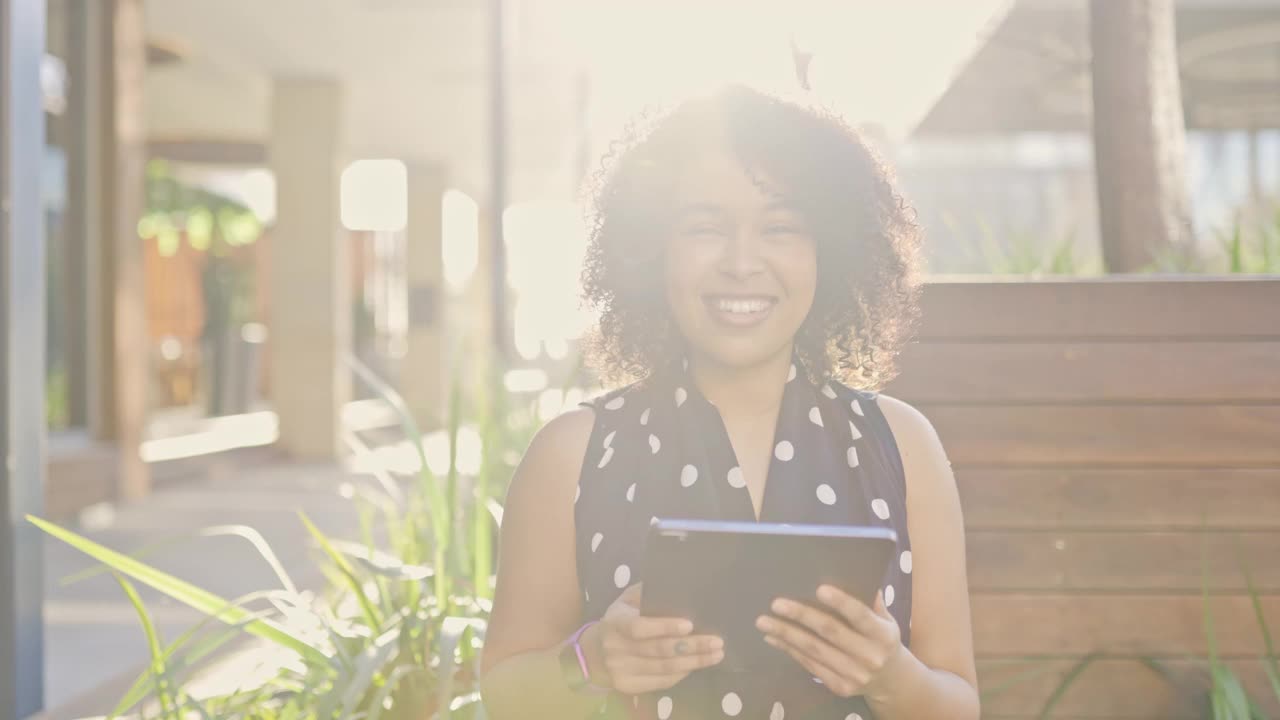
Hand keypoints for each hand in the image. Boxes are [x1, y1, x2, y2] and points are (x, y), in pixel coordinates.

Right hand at [585, 583, 724, 693]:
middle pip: (658, 650)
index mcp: (615, 623)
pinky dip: (682, 674)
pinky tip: (697, 665)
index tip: (690, 624)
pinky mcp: (629, 687)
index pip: (639, 628)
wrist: (592, 655)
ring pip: (664, 669)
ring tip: (716, 654)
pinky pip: (661, 682)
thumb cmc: (618, 621)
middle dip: (691, 647)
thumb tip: (679, 583)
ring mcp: (621, 671)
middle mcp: (616, 649)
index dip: (664, 627)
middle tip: (717, 641)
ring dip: (694, 662)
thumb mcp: (625, 602)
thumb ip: (646, 593)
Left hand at [756, 586, 906, 698]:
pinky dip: (789, 650)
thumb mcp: (885, 619)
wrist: (889, 680)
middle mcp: (870, 657)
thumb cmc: (881, 639)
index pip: (861, 616)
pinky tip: (773, 638)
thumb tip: (850, 571)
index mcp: (883, 635)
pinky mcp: (840, 687)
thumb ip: (870, 600)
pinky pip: (810, 665)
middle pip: (831, 632)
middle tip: (776, 604)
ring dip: (786, 634)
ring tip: (764, 621)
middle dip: (801, 616)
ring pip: (814, 650)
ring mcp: (854, 675)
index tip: (819, 589)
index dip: (841, 603)